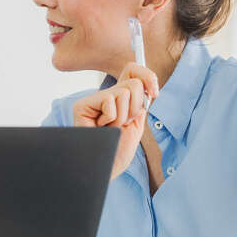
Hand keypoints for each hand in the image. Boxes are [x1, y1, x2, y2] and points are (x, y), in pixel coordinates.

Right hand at [71, 63, 158, 179]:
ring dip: (123, 116)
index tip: (155, 93)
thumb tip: (147, 83)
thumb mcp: (137, 122)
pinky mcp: (82, 105)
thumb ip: (141, 101)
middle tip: (125, 124)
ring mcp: (93, 100)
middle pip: (134, 82)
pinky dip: (111, 119)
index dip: (147, 76)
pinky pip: (109, 101)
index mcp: (119, 97)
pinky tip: (101, 129)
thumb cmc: (118, 150)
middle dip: (136, 107)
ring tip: (112, 129)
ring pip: (123, 92)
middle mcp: (106, 95)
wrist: (107, 167)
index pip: (132, 69)